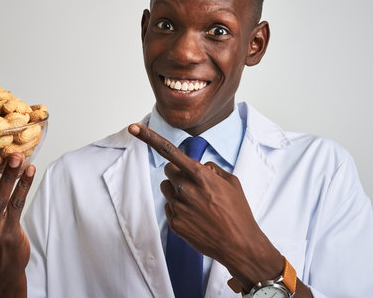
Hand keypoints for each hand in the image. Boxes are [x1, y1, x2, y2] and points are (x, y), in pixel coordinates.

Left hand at [128, 123, 282, 289]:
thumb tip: (199, 166)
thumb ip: (211, 169)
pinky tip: (195, 217)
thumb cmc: (238, 212)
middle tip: (195, 185)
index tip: (134, 128)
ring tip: (197, 203)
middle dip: (178, 173)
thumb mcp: (231, 182)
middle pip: (169, 170)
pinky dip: (179, 208)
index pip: (170, 151)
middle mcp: (186, 189)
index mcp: (200, 176)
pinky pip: (169, 206)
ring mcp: (178, 207)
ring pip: (166, 187)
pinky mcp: (174, 222)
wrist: (239, 245)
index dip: (149, 138)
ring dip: (177, 190)